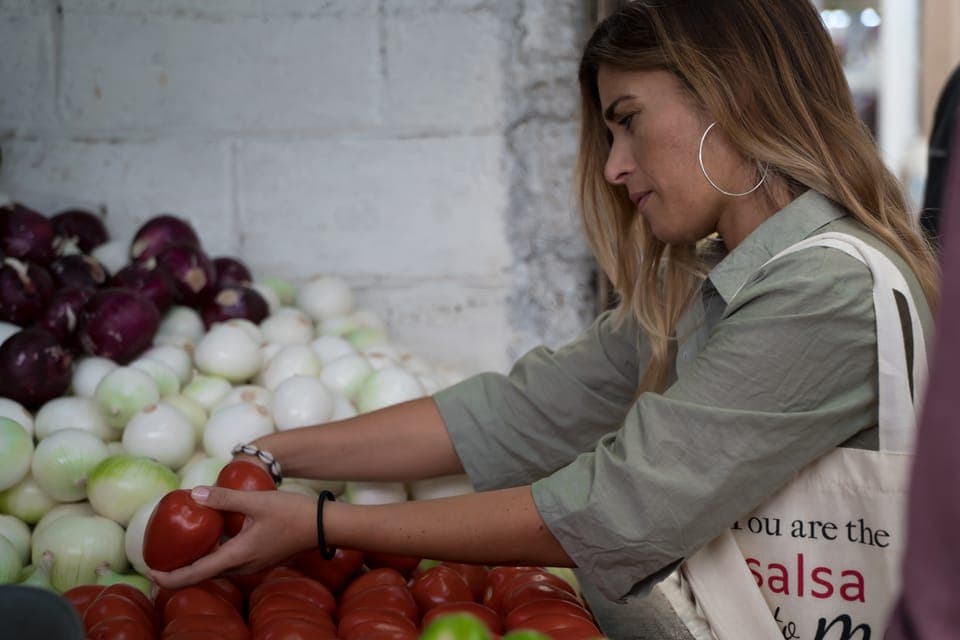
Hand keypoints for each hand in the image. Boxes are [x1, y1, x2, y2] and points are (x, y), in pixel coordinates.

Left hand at [149, 486, 315, 589]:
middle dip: (179, 571)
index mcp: (238, 556)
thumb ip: (224, 498)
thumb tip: (193, 494)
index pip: (196, 575)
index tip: (151, 572)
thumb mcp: (257, 501)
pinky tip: (210, 537)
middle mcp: (243, 566)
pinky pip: (228, 561)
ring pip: (216, 568)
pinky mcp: (259, 557)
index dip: (170, 578)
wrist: (324, 525)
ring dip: (196, 563)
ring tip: (179, 547)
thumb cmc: (293, 513)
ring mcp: (252, 564)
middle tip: (159, 557)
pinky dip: (212, 554)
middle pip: (203, 575)